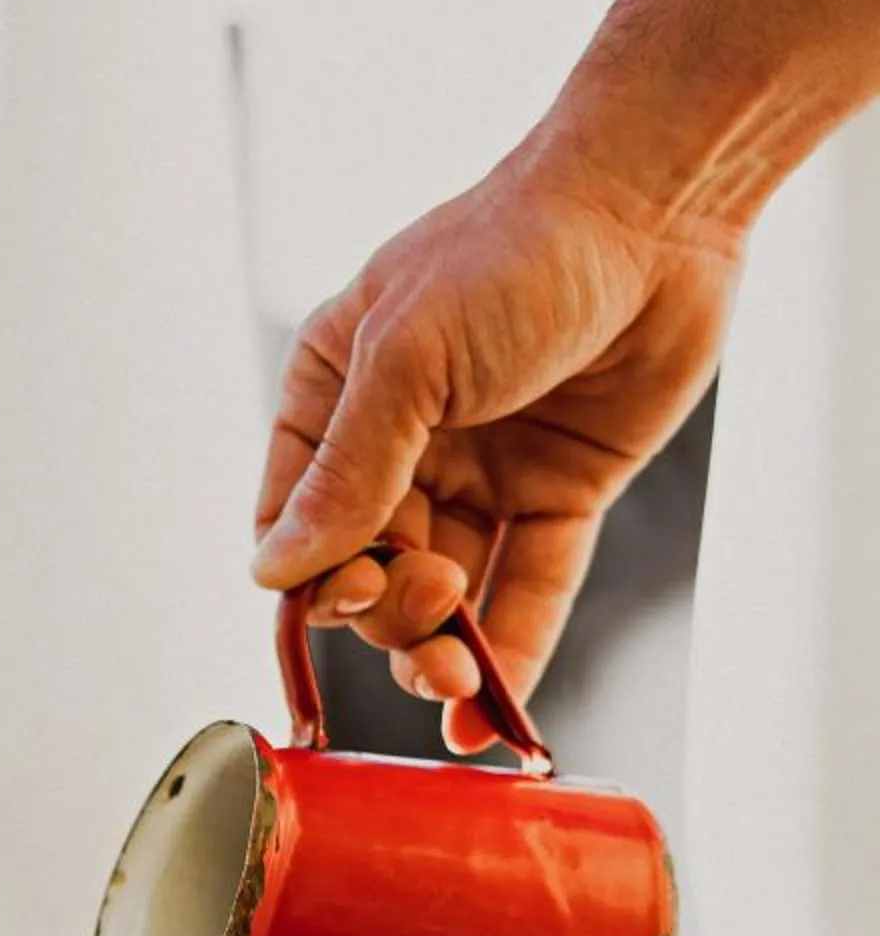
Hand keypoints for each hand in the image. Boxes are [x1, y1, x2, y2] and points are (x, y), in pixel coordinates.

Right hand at [252, 134, 742, 749]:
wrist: (657, 210)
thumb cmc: (515, 250)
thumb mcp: (408, 358)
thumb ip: (346, 475)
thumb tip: (276, 574)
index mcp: (336, 395)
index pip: (294, 524)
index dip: (309, 581)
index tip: (343, 600)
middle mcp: (401, 442)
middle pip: (367, 573)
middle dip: (387, 613)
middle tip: (428, 600)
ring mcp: (480, 473)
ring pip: (439, 596)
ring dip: (438, 650)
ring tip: (457, 674)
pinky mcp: (557, 497)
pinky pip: (524, 593)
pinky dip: (508, 657)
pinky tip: (489, 725)